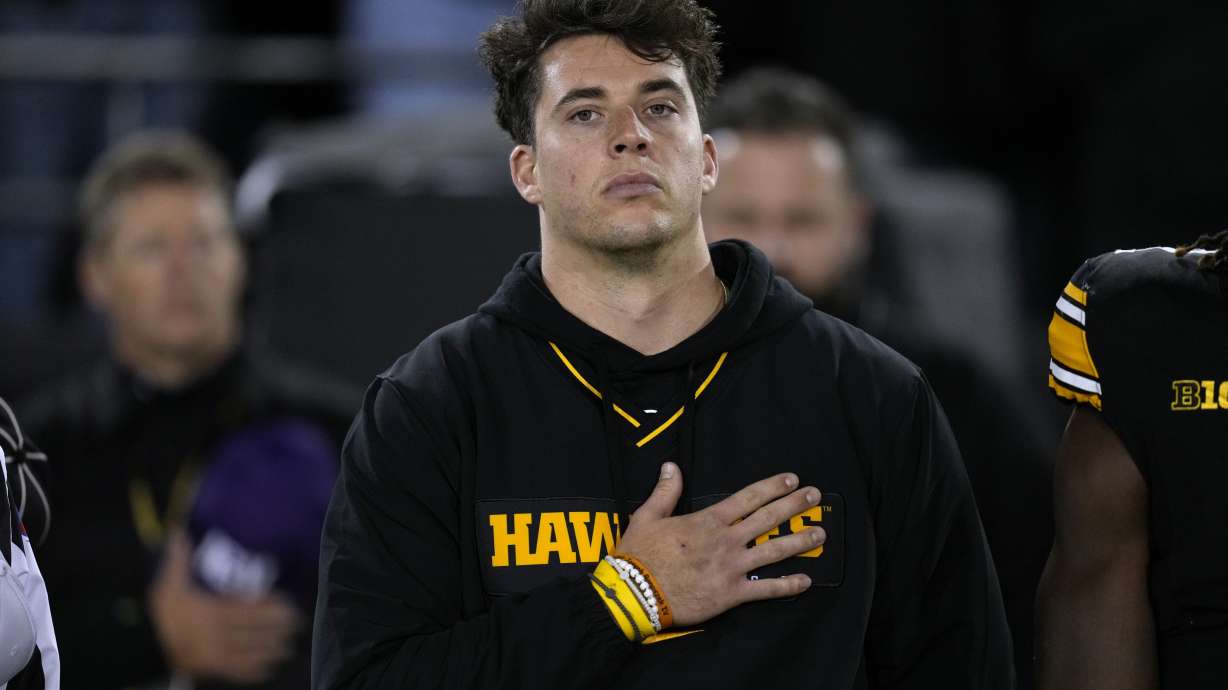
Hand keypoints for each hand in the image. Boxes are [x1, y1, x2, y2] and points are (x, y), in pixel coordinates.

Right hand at [148, 531, 301, 683]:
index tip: (288, 603)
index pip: (248, 611)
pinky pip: (236, 673)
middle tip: (298, 623)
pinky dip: (254, 671)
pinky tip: (269, 667)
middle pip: (254, 633)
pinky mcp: (211, 670)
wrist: (142, 645)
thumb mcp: (168, 584)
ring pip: (249, 654)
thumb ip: (178, 559)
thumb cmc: (161, 614)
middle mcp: (217, 636)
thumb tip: (178, 531)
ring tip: (289, 646)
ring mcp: (215, 656)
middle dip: (277, 629)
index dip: (270, 608)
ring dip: (271, 650)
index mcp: (211, 613)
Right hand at [615, 462, 824, 626]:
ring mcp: (732, 567)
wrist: (636, 592)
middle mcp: (727, 540)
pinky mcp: (732, 594)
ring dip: (800, 541)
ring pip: (774, 551)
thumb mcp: (648, 516)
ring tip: (820, 534)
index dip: (772, 487)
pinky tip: (806, 580)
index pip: (748, 498)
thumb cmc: (640, 554)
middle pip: (768, 518)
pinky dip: (787, 585)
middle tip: (814, 496)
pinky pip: (766, 590)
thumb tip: (671, 465)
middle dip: (794, 505)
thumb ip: (665, 491)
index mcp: (709, 520)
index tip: (791, 479)